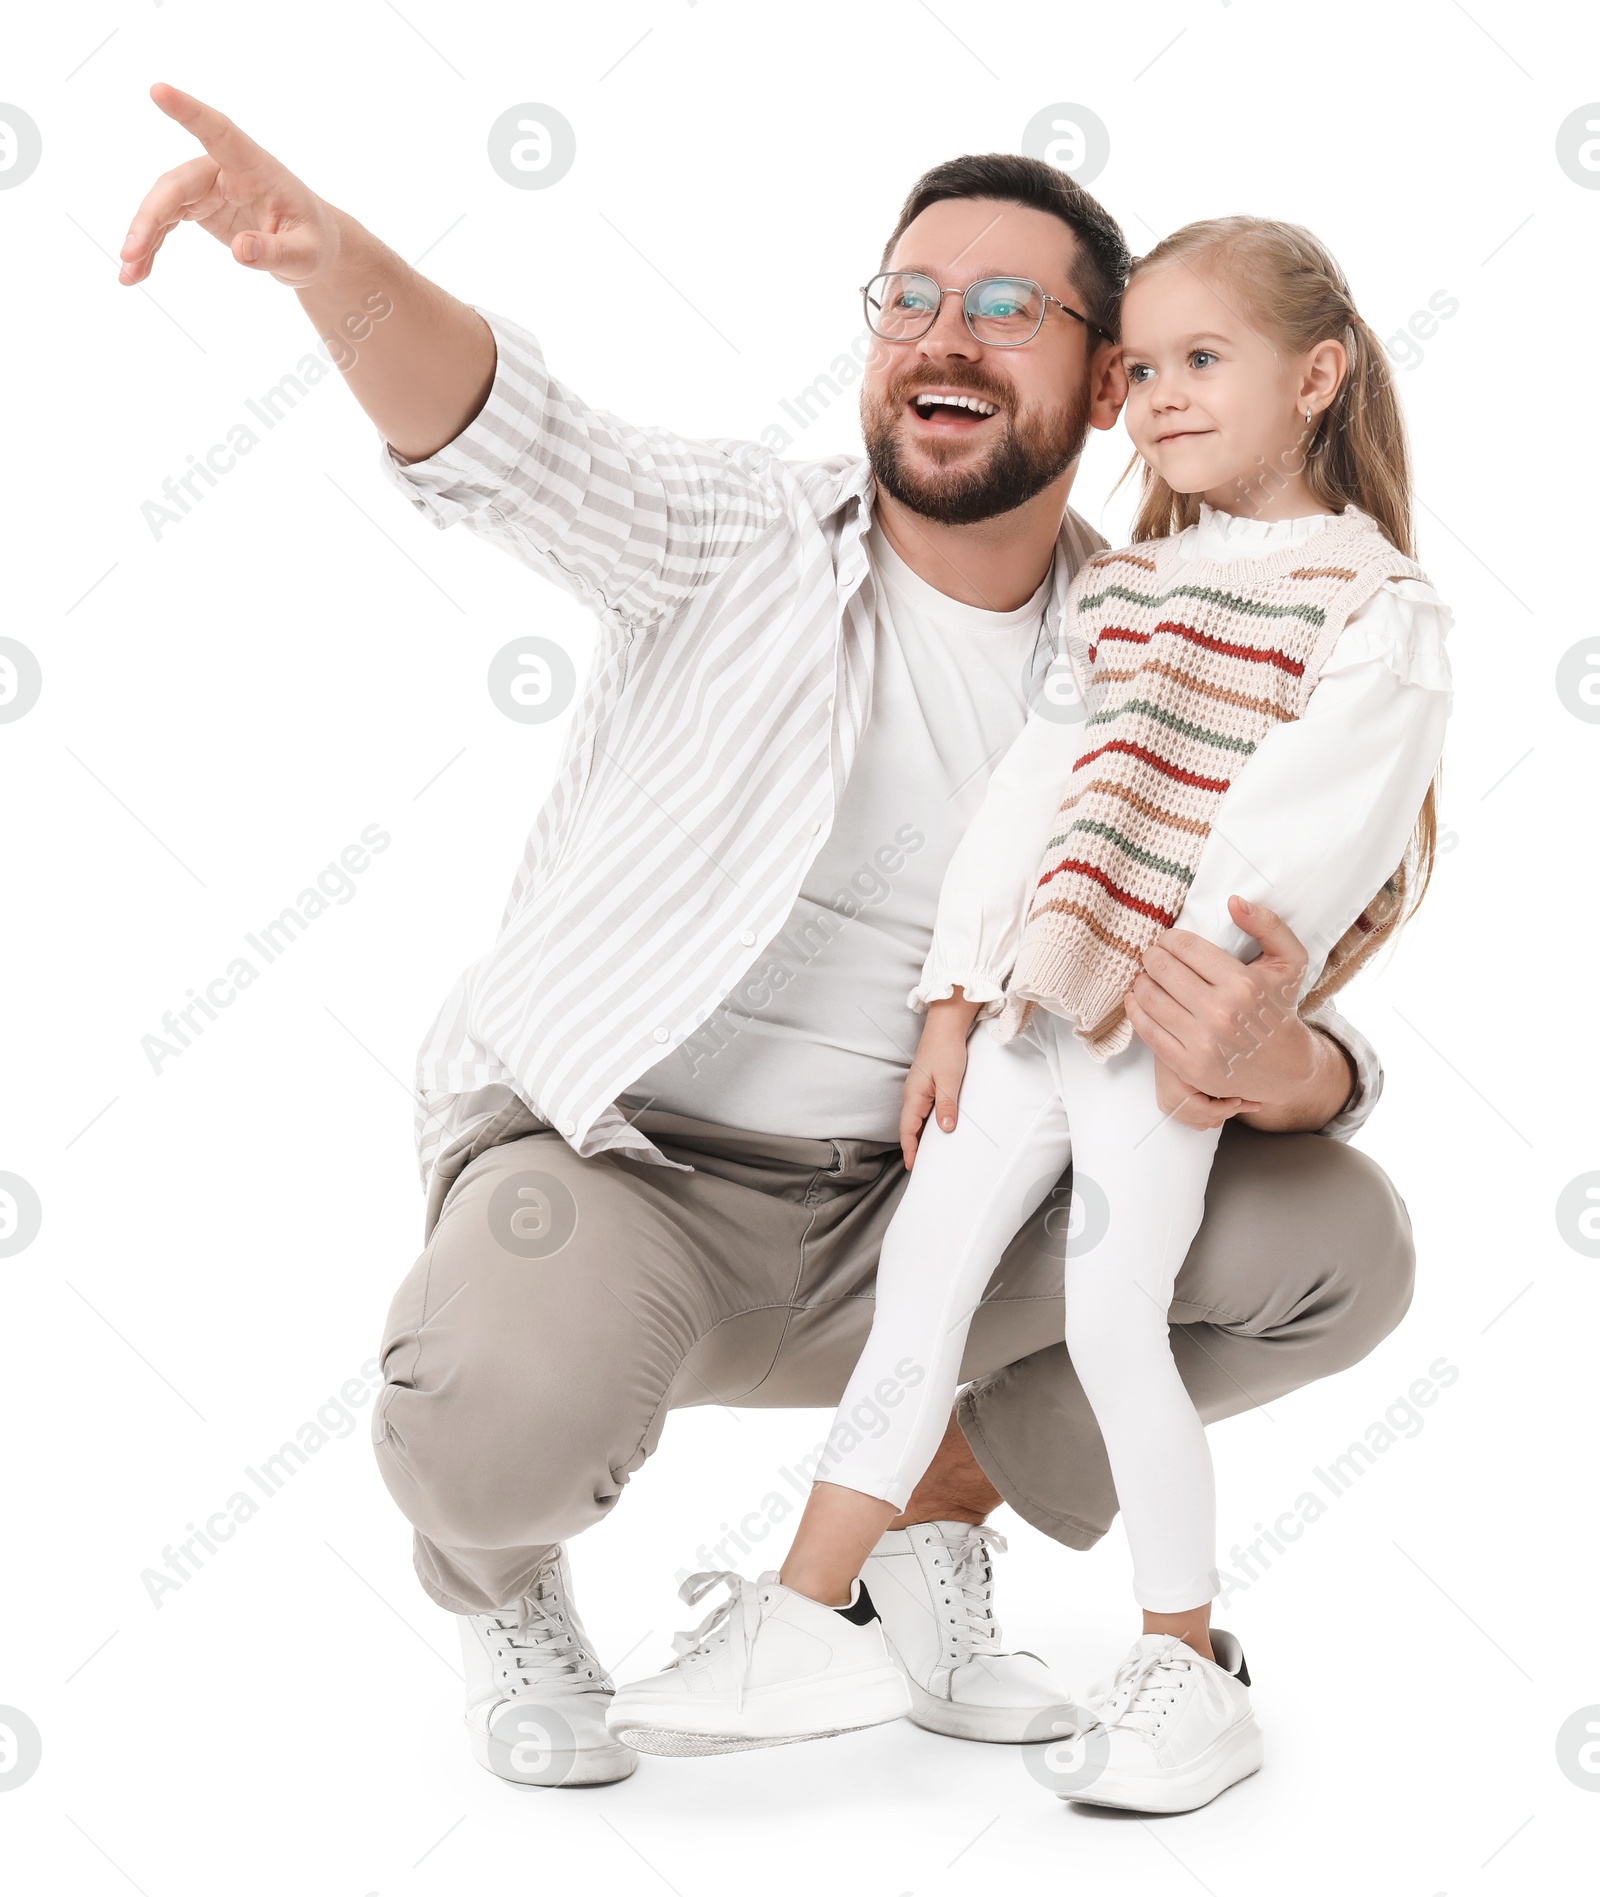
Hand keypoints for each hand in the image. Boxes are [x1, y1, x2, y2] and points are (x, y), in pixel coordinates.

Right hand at [120, 84, 340, 286]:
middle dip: (150, 217)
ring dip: (144, 236)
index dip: (189, 112)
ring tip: (129, 272)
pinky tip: (137, 270)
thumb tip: (240, 250)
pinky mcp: (199, 206)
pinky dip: (151, 245)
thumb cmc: (314, 243)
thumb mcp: (306, 256)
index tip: (158, 90)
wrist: (311, 249)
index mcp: (255, 168)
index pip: (220, 132)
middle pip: (176, 184)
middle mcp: (225, 170)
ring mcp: (208, 188)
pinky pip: (166, 222)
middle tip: (129, 252)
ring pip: (164, 204)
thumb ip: (277, 252)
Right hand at [899, 997, 976, 1168]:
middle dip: (913, 1147)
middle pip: (909, 1127)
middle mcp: (912, 1095)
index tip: (913, 1167)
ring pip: (916, 1118)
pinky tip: (937, 1127)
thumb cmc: (946, 1049)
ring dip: (920, 1135)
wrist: (945, 1025)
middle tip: (922, 1166)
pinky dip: (927, 1123)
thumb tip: (945, 1129)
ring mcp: (918, 1089)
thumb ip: (946, 1105)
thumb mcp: (949, 1079)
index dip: (909, 1149)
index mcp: (914, 1096)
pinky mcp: (926, 1084)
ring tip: (929, 1152)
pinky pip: (923, 1109)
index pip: (908, 1130)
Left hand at [1125, 895, 1354, 1133]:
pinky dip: (1135, 1010)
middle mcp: (1221, 1013)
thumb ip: (1268, 925)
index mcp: (1243, 984)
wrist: (1284, 1065)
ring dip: (1140, 981)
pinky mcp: (1188, 1066)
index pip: (1184, 947)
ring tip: (1147, 976)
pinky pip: (1147, 1031)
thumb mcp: (1290, 961)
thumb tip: (1233, 902)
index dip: (1168, 939)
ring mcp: (1203, 1043)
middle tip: (1153, 956)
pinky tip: (1137, 999)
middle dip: (1151, 956)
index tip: (1168, 940)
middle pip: (1162, 970)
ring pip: (1149, 998)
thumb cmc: (1279, 1006)